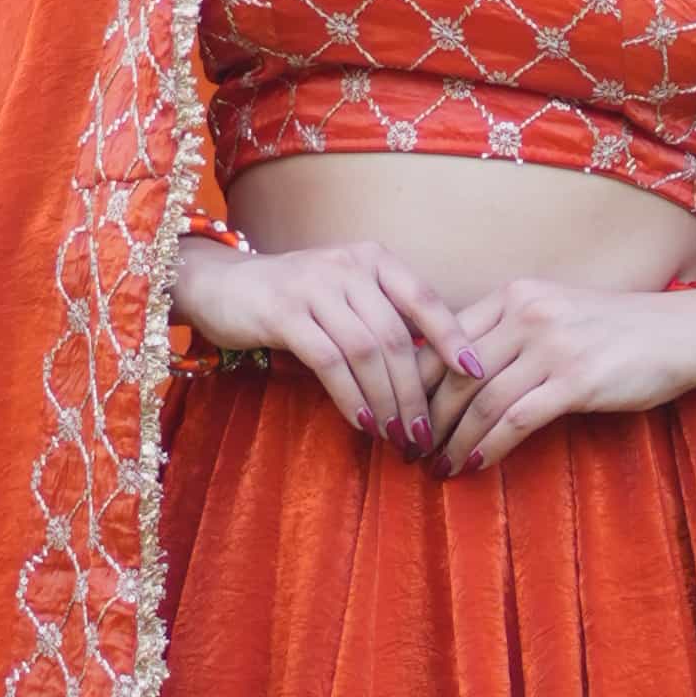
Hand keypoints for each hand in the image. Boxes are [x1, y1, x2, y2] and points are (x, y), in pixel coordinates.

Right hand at [172, 229, 455, 450]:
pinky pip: (329, 361)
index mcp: (372, 259)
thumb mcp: (344, 296)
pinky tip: (362, 422)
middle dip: (414, 392)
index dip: (452, 337)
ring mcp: (314, 286)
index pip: (424, 298)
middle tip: (425, 434)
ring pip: (366, 351)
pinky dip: (350, 396)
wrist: (220, 284)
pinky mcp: (283, 312)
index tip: (475, 375)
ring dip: (386, 401)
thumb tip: (433, 373)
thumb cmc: (293, 299)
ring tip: (397, 437)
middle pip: (395, 337)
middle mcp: (348, 266)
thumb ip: (381, 319)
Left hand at [406, 275, 695, 476]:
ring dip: (452, 440)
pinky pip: (516, 420)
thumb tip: (459, 373)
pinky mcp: (576, 380)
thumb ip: (510, 332)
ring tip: (436, 466)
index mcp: (516, 295)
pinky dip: (489, 446)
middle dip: (425, 418)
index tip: (399, 412)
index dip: (413, 380)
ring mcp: (552, 346)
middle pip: (454, 374)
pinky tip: (473, 464)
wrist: (682, 332)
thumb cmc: (619, 329)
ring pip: (480, 401)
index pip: (444, 338)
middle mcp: (527, 314)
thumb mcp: (556, 312)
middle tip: (409, 449)